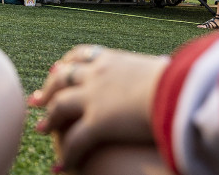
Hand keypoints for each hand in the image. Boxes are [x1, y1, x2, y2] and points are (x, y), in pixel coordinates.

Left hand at [29, 46, 168, 170]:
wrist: (179, 91)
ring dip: (49, 119)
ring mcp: (94, 97)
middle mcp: (97, 74)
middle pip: (63, 78)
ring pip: (60, 106)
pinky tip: (61, 167)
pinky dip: (66, 155)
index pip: (82, 56)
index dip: (66, 63)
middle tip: (36, 100)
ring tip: (40, 130)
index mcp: (113, 59)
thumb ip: (155, 71)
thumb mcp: (162, 69)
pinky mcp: (98, 122)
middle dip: (48, 88)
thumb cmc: (182, 81)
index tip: (56, 68)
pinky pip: (75, 141)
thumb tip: (166, 69)